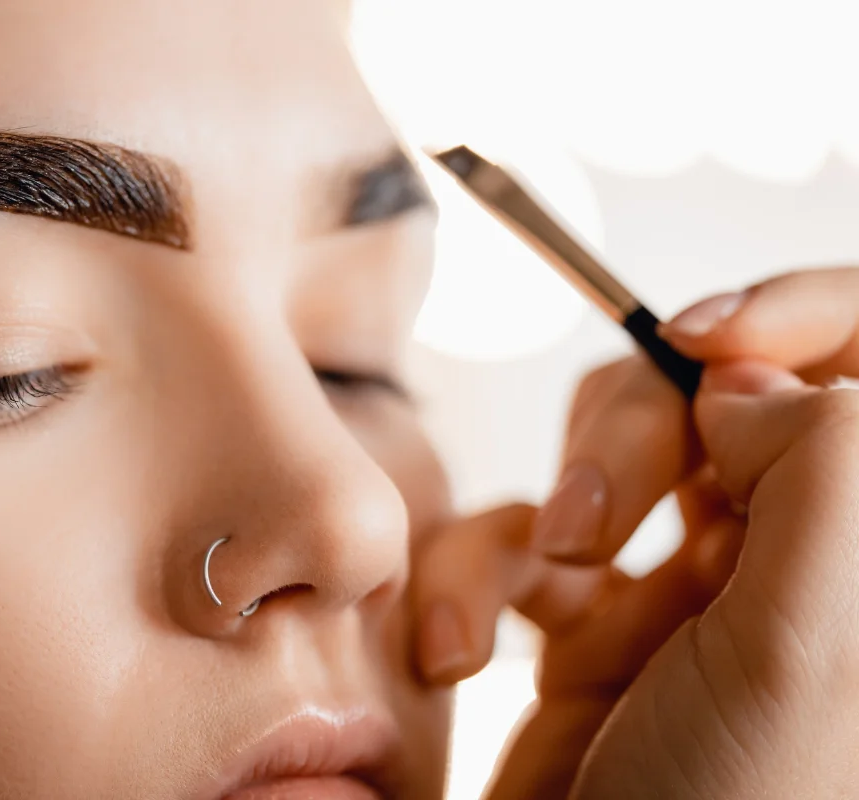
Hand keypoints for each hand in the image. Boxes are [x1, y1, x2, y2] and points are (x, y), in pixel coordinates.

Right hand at [412, 267, 858, 798]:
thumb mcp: (809, 651)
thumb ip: (826, 469)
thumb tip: (746, 388)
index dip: (798, 314)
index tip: (704, 339)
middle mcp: (795, 557)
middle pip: (716, 390)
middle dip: (635, 431)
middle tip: (595, 517)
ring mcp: (692, 584)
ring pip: (610, 448)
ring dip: (549, 501)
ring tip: (543, 580)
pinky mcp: (592, 618)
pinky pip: (522, 535)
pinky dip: (475, 572)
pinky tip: (464, 640)